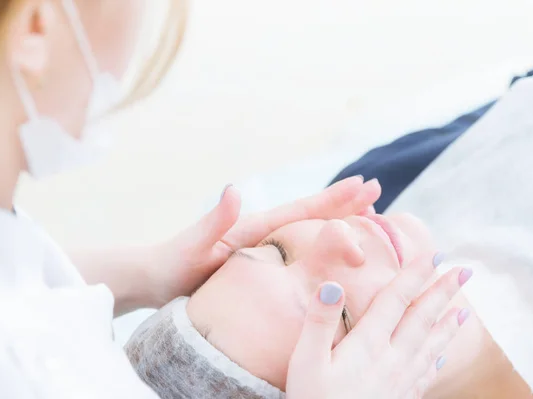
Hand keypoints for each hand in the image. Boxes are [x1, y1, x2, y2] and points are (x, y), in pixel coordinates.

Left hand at [146, 176, 379, 307]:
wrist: (155, 278)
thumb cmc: (173, 266)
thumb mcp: (194, 245)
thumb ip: (216, 219)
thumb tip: (235, 188)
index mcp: (255, 227)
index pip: (302, 210)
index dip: (334, 199)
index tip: (365, 185)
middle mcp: (263, 233)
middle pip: (312, 215)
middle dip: (345, 203)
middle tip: (378, 190)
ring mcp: (262, 247)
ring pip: (308, 231)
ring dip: (337, 220)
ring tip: (366, 213)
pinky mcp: (259, 263)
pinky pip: (298, 251)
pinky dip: (320, 245)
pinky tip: (330, 250)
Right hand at [286, 252, 470, 398]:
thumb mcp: (305, 360)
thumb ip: (319, 322)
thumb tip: (332, 285)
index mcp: (367, 344)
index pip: (396, 301)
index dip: (414, 276)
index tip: (434, 256)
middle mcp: (390, 359)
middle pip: (421, 319)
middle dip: (443, 293)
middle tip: (464, 272)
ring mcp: (398, 382)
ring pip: (429, 347)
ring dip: (447, 326)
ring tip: (464, 313)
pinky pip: (425, 375)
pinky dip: (435, 361)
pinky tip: (440, 356)